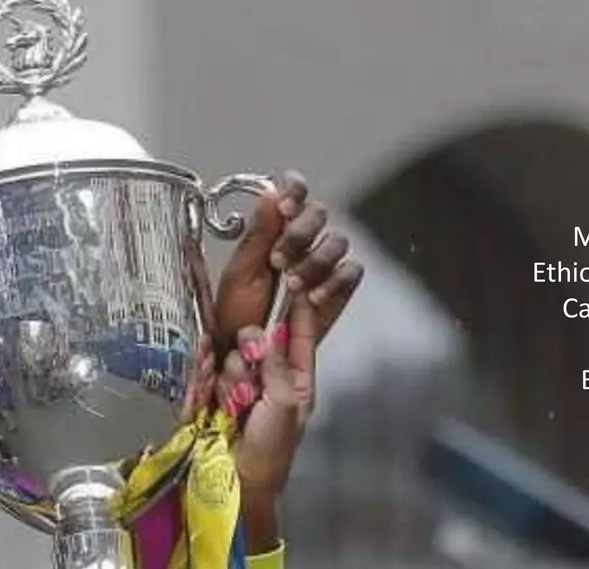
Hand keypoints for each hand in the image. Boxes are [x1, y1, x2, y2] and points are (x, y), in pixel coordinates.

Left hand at [209, 171, 350, 356]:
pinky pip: (352, 272)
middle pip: (319, 213)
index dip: (294, 191)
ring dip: (316, 261)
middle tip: (279, 260)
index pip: (293, 190)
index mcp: (273, 228)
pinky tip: (314, 299)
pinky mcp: (339, 290)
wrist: (248, 357)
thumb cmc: (236, 316)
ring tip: (293, 285)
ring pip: (338, 241)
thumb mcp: (239, 274)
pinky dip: (336, 282)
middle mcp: (301, 241)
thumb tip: (271, 195)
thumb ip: (257, 236)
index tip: (285, 207)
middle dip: (301, 233)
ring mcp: (322, 264)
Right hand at [227, 250, 362, 549]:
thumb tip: (263, 336)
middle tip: (249, 385)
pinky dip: (206, 381)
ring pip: (230, 358)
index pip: (299, 332)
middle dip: (249, 357)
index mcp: (295, 379)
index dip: (297, 307)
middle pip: (256, 340)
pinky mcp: (210, 397)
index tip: (294, 279)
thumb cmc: (272, 451)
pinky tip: (208, 398)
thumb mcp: (285, 406)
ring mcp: (237, 387)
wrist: (239, 487)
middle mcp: (266, 377)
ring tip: (234, 411)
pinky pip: (206, 374)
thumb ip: (278, 367)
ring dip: (231, 382)